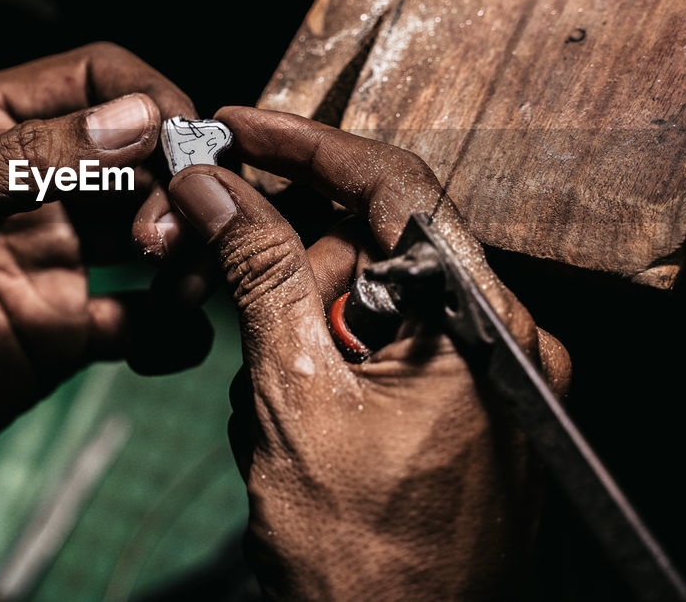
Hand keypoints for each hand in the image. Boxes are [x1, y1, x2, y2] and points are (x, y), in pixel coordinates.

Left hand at [0, 43, 205, 501]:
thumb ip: (16, 159)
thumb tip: (133, 118)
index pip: (90, 82)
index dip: (147, 98)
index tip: (187, 139)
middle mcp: (21, 187)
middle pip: (134, 154)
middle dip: (170, 179)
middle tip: (173, 227)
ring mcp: (45, 259)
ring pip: (150, 228)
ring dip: (183, 245)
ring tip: (181, 275)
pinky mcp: (59, 333)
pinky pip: (142, 319)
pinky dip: (173, 323)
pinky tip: (173, 330)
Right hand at [167, 108, 570, 600]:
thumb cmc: (364, 563)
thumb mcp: (294, 397)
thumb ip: (258, 273)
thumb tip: (215, 186)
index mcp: (481, 325)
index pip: (393, 188)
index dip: (305, 147)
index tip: (235, 127)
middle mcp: (492, 338)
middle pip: (365, 240)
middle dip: (273, 252)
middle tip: (193, 253)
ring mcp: (469, 375)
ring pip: (352, 296)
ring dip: (282, 326)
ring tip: (256, 405)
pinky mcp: (441, 406)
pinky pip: (363, 348)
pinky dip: (307, 366)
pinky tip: (280, 425)